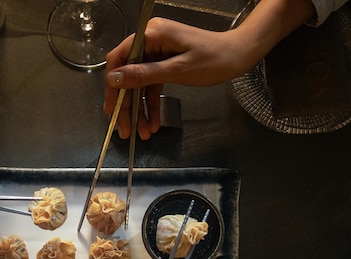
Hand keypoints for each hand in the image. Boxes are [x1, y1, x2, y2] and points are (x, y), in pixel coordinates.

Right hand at [103, 17, 246, 139]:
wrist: (239, 56)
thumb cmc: (214, 59)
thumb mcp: (177, 70)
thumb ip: (144, 75)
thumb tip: (114, 79)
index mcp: (151, 34)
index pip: (119, 58)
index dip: (113, 85)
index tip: (111, 108)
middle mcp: (150, 40)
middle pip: (128, 75)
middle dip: (126, 104)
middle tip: (124, 128)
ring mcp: (157, 52)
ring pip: (139, 84)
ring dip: (139, 109)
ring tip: (141, 132)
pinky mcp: (164, 63)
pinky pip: (152, 85)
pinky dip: (151, 104)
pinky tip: (151, 122)